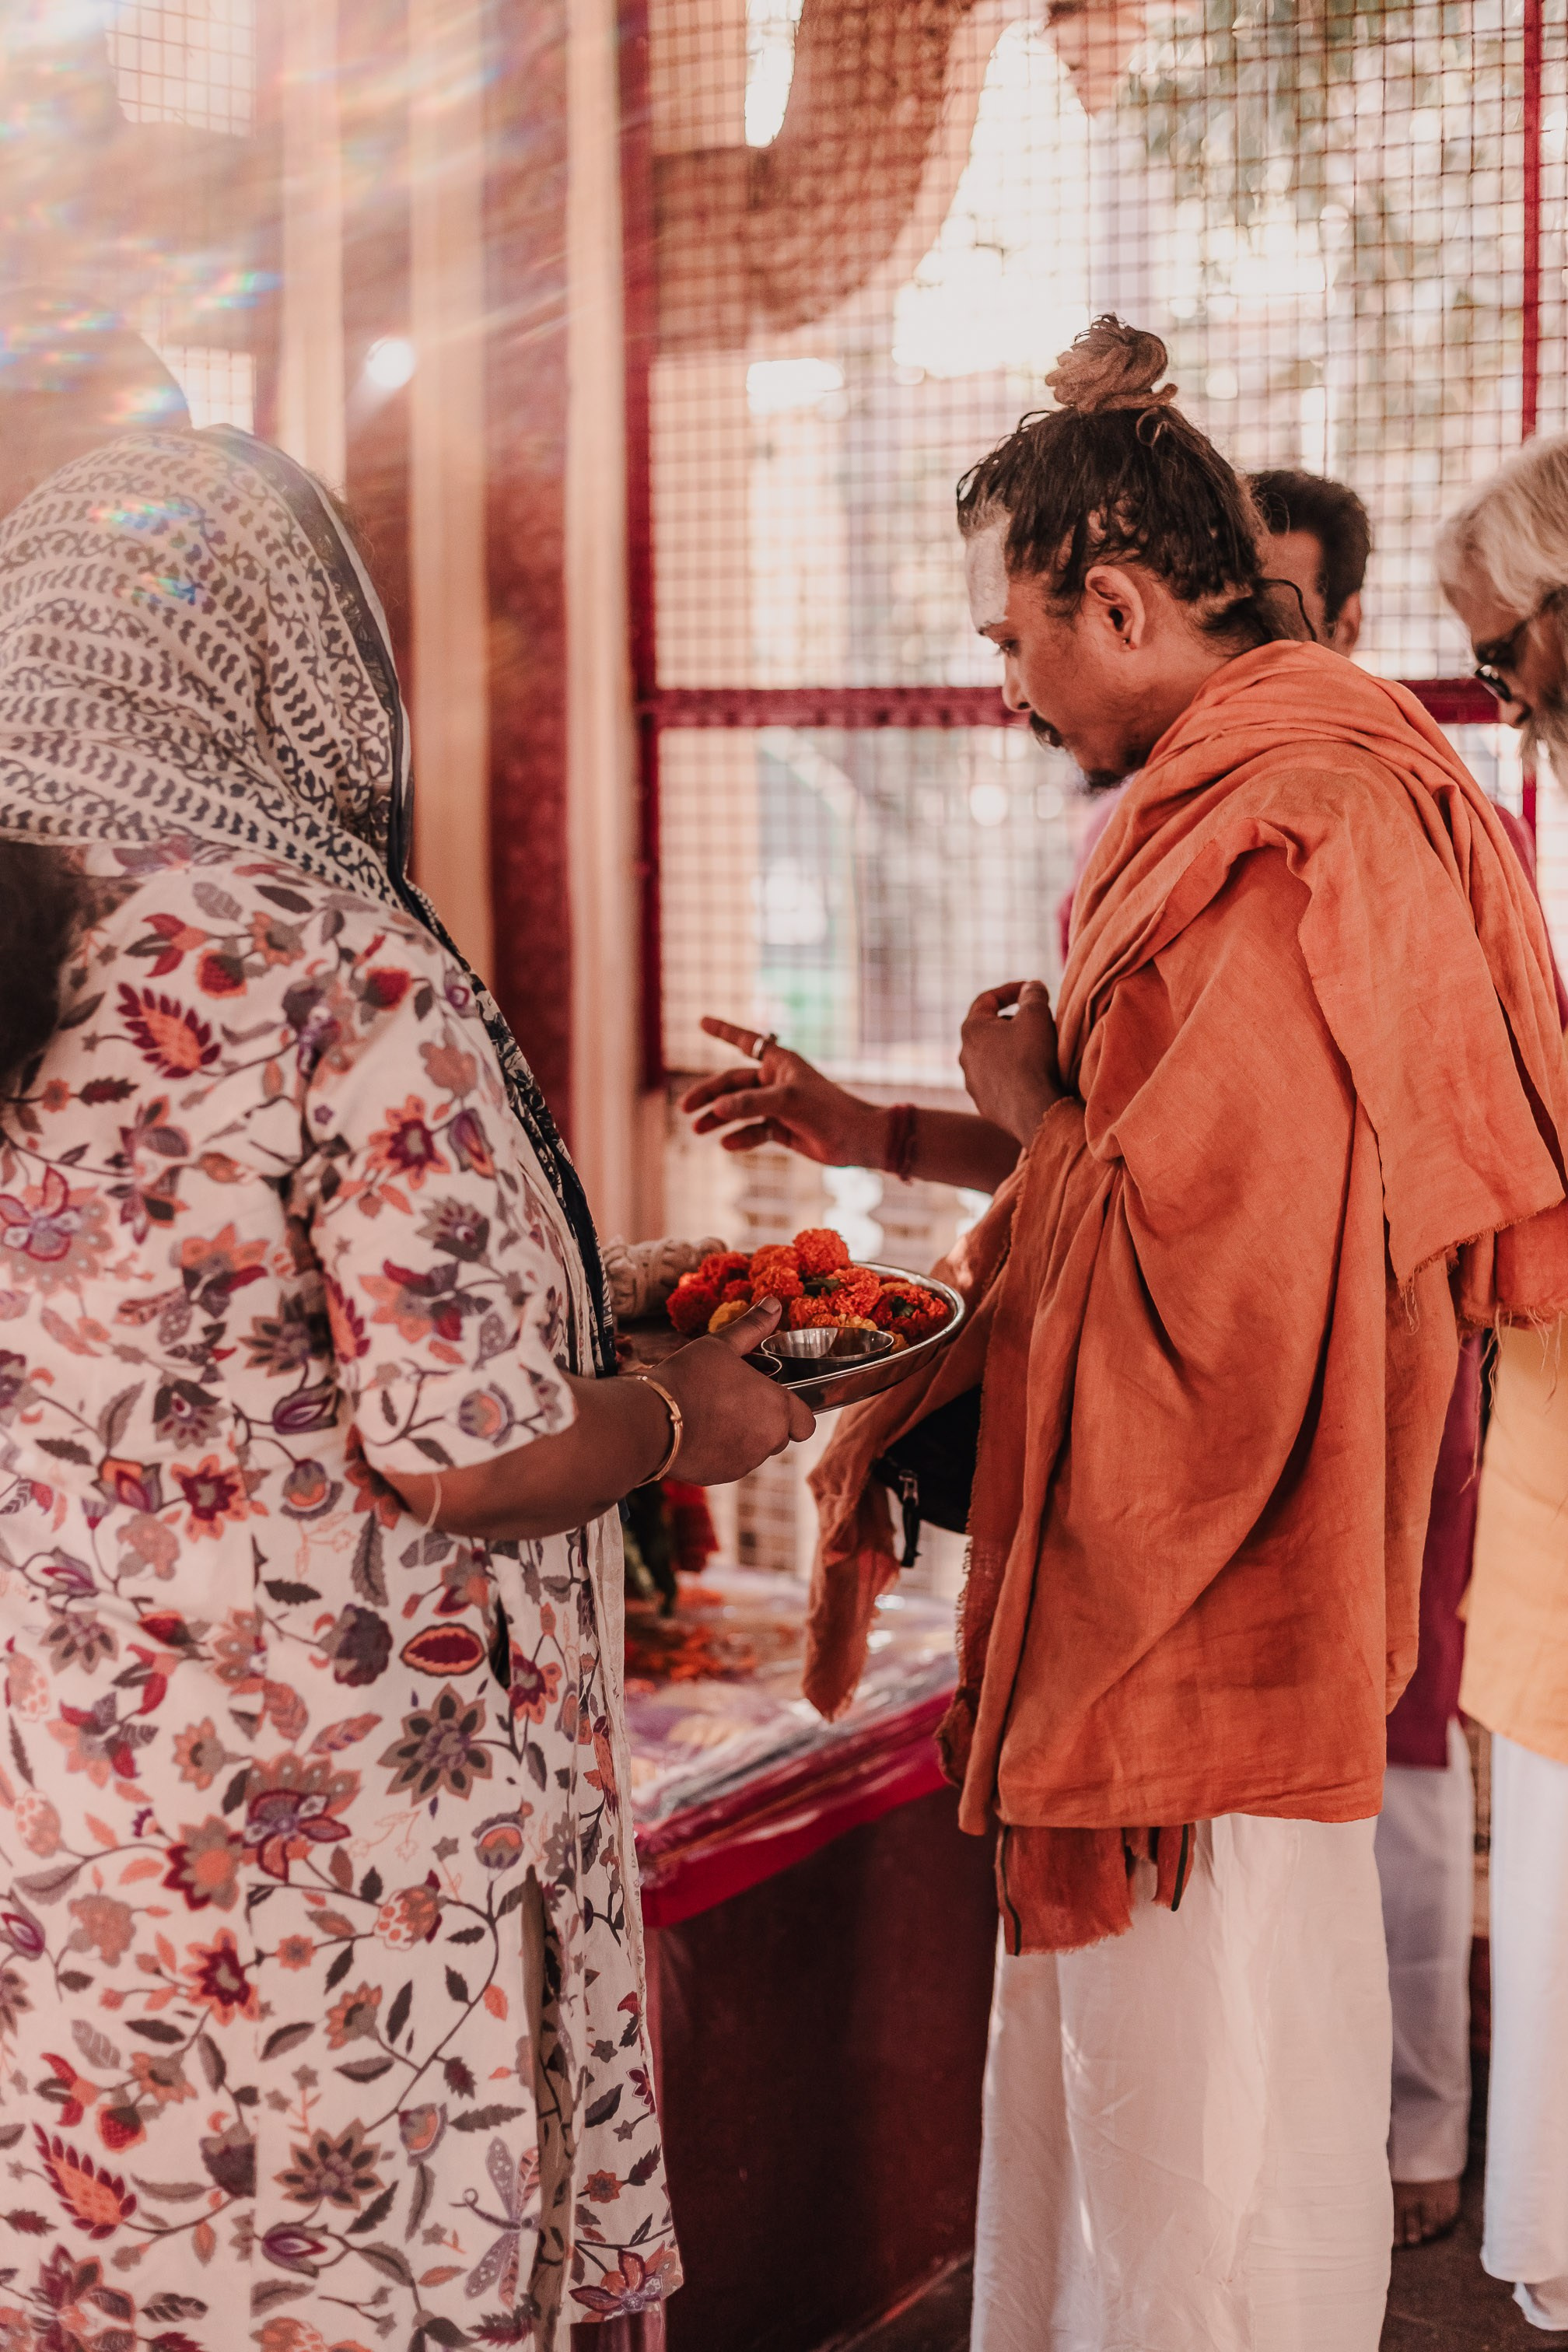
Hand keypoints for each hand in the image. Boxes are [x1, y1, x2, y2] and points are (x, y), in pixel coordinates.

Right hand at [653, 1297, 815, 1482]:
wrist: (651, 1420)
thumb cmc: (689, 1378)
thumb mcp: (721, 1345)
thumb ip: (752, 1327)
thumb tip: (774, 1304)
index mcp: (777, 1408)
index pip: (806, 1423)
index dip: (795, 1412)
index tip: (774, 1399)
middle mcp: (768, 1440)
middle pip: (779, 1436)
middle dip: (765, 1422)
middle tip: (736, 1400)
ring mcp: (745, 1462)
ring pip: (754, 1450)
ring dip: (743, 1436)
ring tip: (713, 1414)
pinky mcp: (721, 1476)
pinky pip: (730, 1463)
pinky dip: (721, 1451)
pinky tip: (699, 1431)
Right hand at [681, 1017, 885, 1166]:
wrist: (857, 1139)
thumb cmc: (827, 1110)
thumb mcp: (787, 1102)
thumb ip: (750, 1103)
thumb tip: (716, 1109)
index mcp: (780, 1062)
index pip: (745, 1042)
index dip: (723, 1031)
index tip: (701, 1021)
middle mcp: (776, 1081)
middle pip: (733, 1084)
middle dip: (708, 1095)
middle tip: (685, 1108)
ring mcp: (778, 1106)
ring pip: (739, 1110)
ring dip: (718, 1119)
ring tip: (697, 1130)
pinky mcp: (782, 1129)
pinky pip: (754, 1132)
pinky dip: (740, 1138)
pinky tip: (726, 1145)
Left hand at [958, 980, 1062, 1143]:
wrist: (1032, 1108)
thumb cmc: (1031, 1057)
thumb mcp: (1036, 1014)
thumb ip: (1032, 994)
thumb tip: (1031, 986)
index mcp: (971, 1029)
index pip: (986, 999)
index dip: (1010, 989)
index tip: (1030, 989)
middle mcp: (965, 1055)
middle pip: (989, 1029)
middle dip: (1013, 1021)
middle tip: (1038, 1023)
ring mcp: (972, 1082)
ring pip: (993, 1056)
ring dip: (1012, 1049)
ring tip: (1037, 1050)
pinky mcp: (984, 1103)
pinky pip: (998, 1080)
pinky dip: (1013, 1073)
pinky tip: (1032, 1076)